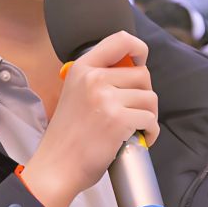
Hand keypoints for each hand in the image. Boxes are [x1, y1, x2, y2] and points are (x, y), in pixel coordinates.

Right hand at [19, 31, 157, 206]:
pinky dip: (150, 132)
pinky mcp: (118, 120)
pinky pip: (151, 119)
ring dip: (149, 115)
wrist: (57, 166)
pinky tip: (139, 138)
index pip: (120, 40)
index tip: (140, 62)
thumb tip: (133, 69)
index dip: (138, 48)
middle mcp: (94, 78)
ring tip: (135, 127)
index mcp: (82, 68)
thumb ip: (97, 78)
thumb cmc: (68, 136)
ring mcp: (106, 98)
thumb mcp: (74, 93)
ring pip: (150, 98)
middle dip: (144, 95)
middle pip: (143, 74)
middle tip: (133, 111)